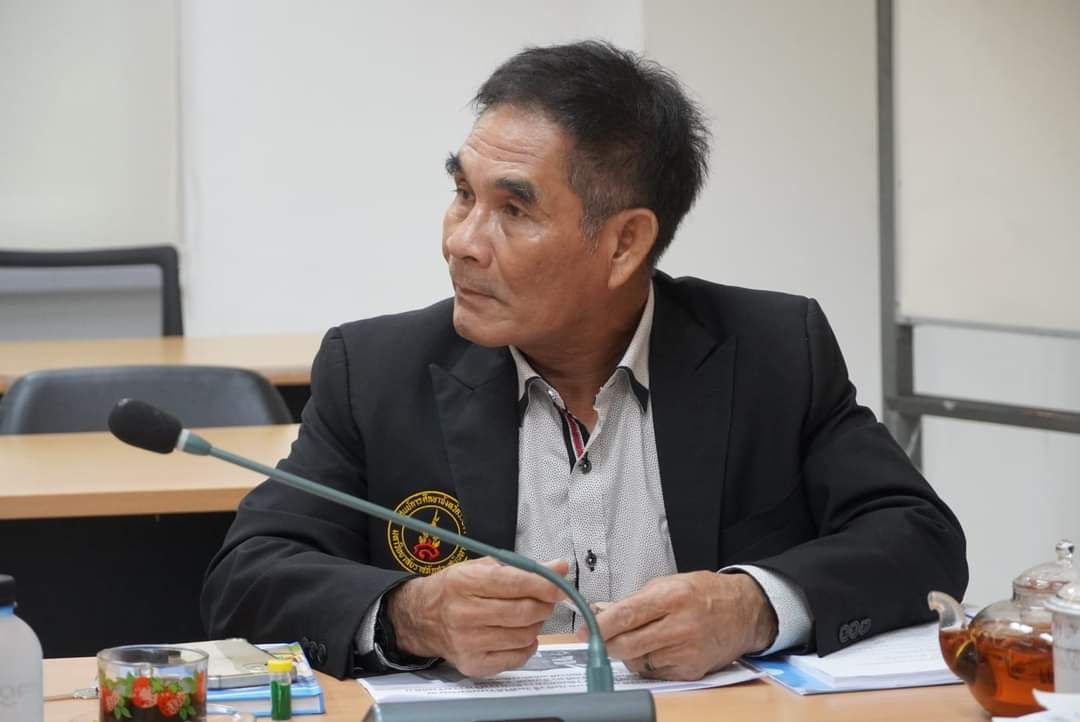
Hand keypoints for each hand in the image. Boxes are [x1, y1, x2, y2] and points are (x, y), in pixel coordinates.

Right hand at [386, 556, 567, 676]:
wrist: (422, 618)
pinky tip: (519, 635)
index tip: (560, 585)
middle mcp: (463, 614)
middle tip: (546, 600)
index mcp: (464, 582)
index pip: (514, 584)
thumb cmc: (456, 588)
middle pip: (522, 612)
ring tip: (528, 616)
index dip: (544, 585)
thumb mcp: (482, 567)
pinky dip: (527, 645)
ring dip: (536, 624)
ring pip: (524, 636)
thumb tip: (560, 568)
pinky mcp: (473, 665)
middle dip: (544, 605)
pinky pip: (517, 658)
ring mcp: (467, 643)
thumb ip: (523, 567)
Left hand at [574, 571, 776, 680]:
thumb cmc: (705, 594)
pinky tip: (657, 648)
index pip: (625, 615)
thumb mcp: (669, 583)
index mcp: (671, 597)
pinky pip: (654, 672)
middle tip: (599, 639)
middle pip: (626, 645)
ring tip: (639, 638)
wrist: (744, 611)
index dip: (600, 625)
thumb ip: (634, 600)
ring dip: (629, 653)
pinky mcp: (691, 671)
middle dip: (607, 644)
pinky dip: (648, 662)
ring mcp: (686, 652)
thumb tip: (601, 611)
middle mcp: (680, 626)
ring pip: (637, 661)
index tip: (585, 629)